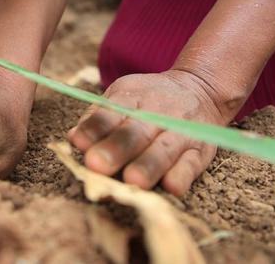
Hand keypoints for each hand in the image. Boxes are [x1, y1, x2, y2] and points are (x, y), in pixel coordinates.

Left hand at [68, 69, 240, 195]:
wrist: (199, 87)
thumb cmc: (149, 100)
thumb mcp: (122, 95)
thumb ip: (97, 117)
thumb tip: (73, 138)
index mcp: (131, 97)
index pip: (110, 113)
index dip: (94, 128)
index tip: (79, 142)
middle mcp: (157, 113)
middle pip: (134, 133)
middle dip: (115, 150)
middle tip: (96, 165)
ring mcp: (181, 131)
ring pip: (163, 150)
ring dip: (147, 166)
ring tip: (132, 182)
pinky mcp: (201, 150)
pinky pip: (192, 164)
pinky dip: (182, 175)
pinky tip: (172, 187)